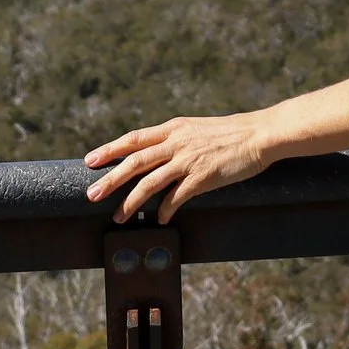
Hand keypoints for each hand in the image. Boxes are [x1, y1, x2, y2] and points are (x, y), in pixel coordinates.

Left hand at [84, 115, 272, 223]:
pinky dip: (165, 209)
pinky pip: (176, 196)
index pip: (134, 139)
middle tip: (92, 194)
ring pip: (150, 182)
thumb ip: (176, 140)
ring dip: (130, 201)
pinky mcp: (203, 177)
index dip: (110, 150)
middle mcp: (177, 143)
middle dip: (110, 179)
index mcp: (173, 129)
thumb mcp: (196, 129)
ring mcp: (189, 160)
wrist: (258, 135)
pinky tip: (160, 219)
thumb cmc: (230, 134)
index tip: (90, 161)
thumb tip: (155, 154)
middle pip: (135, 162)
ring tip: (118, 216)